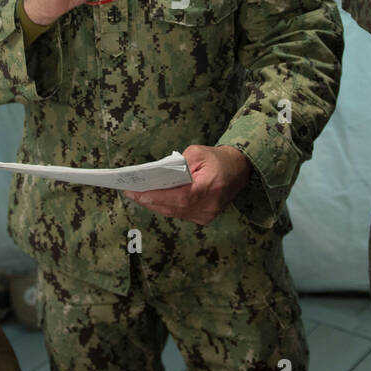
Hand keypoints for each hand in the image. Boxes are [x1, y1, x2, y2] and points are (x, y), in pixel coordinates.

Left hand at [124, 145, 251, 225]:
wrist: (238, 169)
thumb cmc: (217, 159)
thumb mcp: (198, 153)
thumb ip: (179, 164)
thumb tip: (158, 175)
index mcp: (210, 187)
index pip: (180, 197)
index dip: (158, 197)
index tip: (138, 193)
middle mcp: (210, 205)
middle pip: (174, 208)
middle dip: (150, 200)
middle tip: (131, 193)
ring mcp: (208, 215)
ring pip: (175, 213)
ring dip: (155, 205)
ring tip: (137, 196)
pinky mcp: (205, 218)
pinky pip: (180, 214)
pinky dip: (166, 207)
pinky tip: (153, 200)